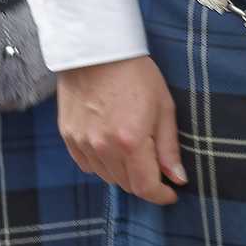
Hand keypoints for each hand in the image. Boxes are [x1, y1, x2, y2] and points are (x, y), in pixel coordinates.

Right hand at [56, 57, 185, 203]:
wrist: (96, 50)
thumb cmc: (136, 74)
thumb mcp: (163, 107)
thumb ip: (169, 148)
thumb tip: (177, 178)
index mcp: (131, 141)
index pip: (145, 187)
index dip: (161, 195)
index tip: (170, 193)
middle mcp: (103, 147)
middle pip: (126, 185)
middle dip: (144, 181)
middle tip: (155, 167)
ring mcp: (82, 143)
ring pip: (106, 177)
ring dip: (123, 173)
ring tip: (133, 150)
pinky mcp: (68, 136)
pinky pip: (87, 165)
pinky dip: (102, 163)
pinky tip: (110, 146)